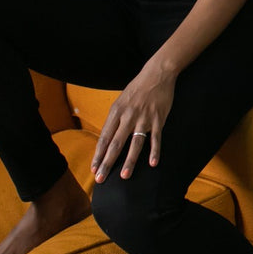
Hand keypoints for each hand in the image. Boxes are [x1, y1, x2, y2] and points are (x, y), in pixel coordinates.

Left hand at [91, 63, 176, 181]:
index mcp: (116, 112)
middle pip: (116, 144)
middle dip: (107, 163)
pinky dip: (154, 151)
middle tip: (101, 179)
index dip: (98, 155)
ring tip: (124, 175)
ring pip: (135, 143)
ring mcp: (144, 118)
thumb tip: (107, 140)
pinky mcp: (158, 119)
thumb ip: (114, 120)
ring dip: (129, 161)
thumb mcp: (120, 101)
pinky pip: (156, 138)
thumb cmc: (136, 89)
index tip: (94, 169)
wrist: (157, 74)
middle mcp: (128, 116)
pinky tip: (152, 163)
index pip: (104, 138)